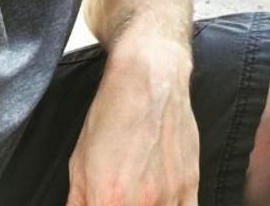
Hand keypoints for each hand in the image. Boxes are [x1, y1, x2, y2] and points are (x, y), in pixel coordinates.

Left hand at [66, 41, 198, 205]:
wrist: (151, 76)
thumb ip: (79, 203)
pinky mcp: (191, 183)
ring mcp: (171, 195)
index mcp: (108, 200)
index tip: (99, 203)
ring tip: (137, 198)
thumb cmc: (113, 112)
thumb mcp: (79, 162)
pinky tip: (160, 203)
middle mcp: (143, 203)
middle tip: (118, 197)